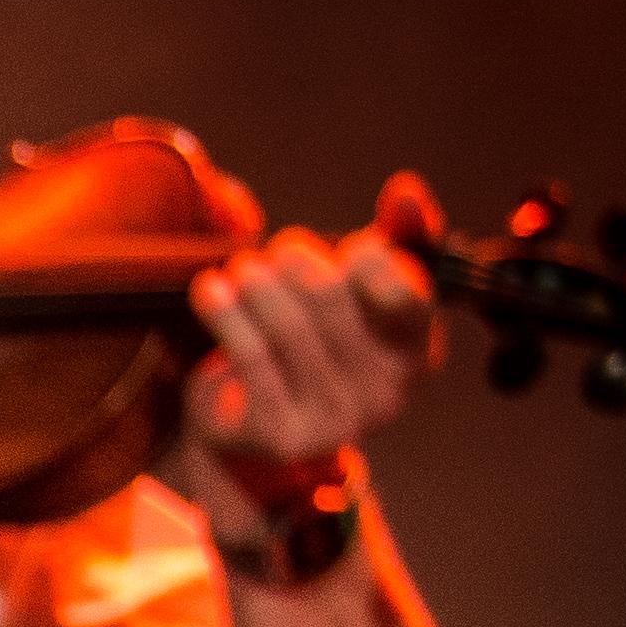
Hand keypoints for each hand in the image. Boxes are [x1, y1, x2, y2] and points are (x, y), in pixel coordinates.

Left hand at [168, 174, 443, 502]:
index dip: (372, 258)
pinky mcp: (282, 435)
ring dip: (256, 282)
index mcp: (417, 356)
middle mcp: (386, 395)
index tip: (347, 248)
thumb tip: (405, 190)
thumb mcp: (356, 294)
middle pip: (333, 298)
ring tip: (240, 268)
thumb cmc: (312, 347)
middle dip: (297, 260)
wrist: (250, 433)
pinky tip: (208, 288)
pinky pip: (251, 357)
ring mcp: (335, 421)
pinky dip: (225, 313)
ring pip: (288, 326)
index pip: (408, 292)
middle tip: (273, 253)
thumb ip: (392, 240)